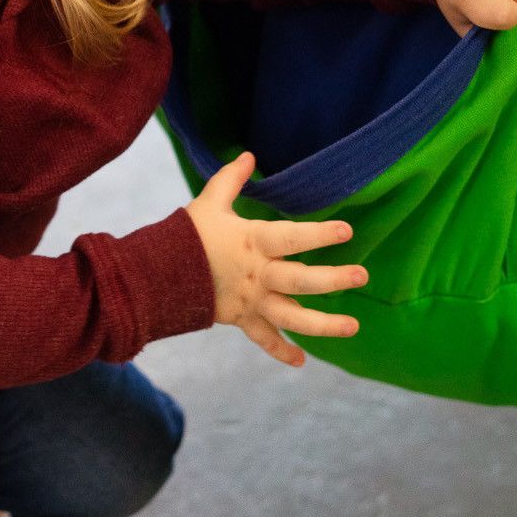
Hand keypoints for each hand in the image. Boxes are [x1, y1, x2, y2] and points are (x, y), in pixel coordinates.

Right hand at [184, 150, 367, 368]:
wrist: (155, 275)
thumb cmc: (185, 235)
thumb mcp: (208, 203)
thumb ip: (231, 180)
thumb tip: (248, 155)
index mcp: (252, 243)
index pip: (291, 238)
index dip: (319, 234)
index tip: (346, 231)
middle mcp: (257, 275)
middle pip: (300, 281)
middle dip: (333, 280)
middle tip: (362, 276)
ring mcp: (251, 301)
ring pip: (292, 317)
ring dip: (323, 325)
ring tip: (353, 327)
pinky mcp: (240, 319)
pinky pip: (264, 339)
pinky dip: (281, 351)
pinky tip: (302, 361)